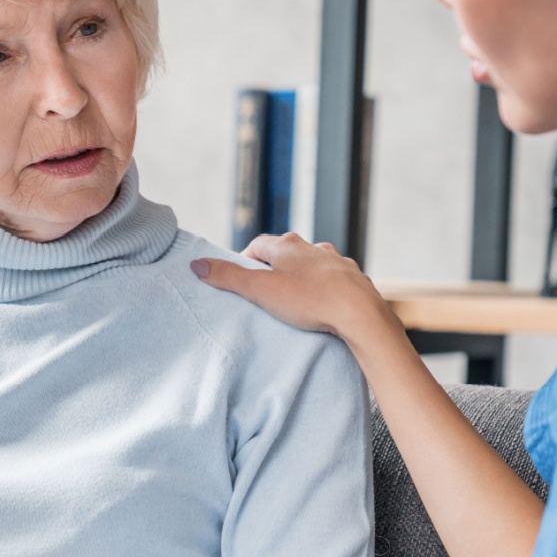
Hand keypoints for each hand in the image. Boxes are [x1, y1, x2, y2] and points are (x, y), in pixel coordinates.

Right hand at [190, 233, 389, 338]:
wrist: (359, 312)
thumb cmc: (308, 300)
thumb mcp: (261, 290)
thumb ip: (229, 277)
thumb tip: (196, 264)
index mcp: (287, 246)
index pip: (259, 245)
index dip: (246, 259)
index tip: (242, 277)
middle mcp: (313, 247)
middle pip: (287, 252)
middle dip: (274, 267)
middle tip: (265, 288)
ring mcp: (336, 261)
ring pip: (313, 263)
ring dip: (302, 274)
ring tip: (295, 296)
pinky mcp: (354, 278)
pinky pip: (335, 279)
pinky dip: (326, 286)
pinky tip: (325, 302)